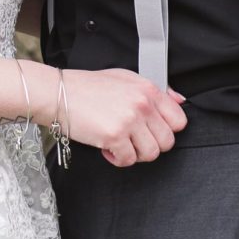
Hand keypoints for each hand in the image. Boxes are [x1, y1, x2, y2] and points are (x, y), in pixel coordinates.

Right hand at [55, 68, 187, 166]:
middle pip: (167, 141)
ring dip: (135, 154)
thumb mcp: (125, 78)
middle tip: (132, 140)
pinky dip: (117, 159)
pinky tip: (107, 148)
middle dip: (150, 145)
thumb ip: (155, 90)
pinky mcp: (114, 136)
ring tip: (120, 144)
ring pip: (151, 154)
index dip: (166, 130)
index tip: (151, 131)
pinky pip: (128, 160)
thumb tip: (180, 101)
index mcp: (148, 90)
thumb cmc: (87, 86)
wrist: (58, 93)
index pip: (179, 120)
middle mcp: (142, 104)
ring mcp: (129, 120)